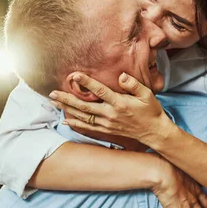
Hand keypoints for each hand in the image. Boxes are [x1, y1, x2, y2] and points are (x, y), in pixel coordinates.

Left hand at [49, 72, 170, 145]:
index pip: (100, 91)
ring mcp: (107, 124)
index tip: (74, 75)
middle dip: (67, 99)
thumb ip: (133, 84)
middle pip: (84, 106)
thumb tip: (121, 76)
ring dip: (67, 109)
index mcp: (120, 103)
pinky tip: (65, 120)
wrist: (154, 132)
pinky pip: (88, 127)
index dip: (87, 83)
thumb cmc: (151, 110)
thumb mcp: (147, 94)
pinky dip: (75, 124)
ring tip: (54, 103)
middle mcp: (110, 114)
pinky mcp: (106, 130)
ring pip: (83, 116)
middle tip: (52, 93)